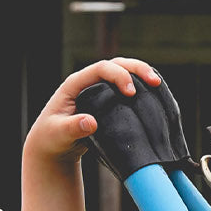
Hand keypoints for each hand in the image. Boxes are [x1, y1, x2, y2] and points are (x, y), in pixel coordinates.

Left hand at [25, 57, 160, 163]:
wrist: (52, 145)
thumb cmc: (51, 138)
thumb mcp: (58, 134)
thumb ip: (71, 128)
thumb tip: (91, 122)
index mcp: (74, 84)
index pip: (100, 69)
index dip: (118, 76)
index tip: (131, 93)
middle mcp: (88, 82)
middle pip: (116, 64)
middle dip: (137, 69)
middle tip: (154, 82)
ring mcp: (99, 89)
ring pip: (124, 72)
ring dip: (142, 75)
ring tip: (158, 85)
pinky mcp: (108, 100)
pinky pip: (127, 87)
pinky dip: (141, 88)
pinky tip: (155, 96)